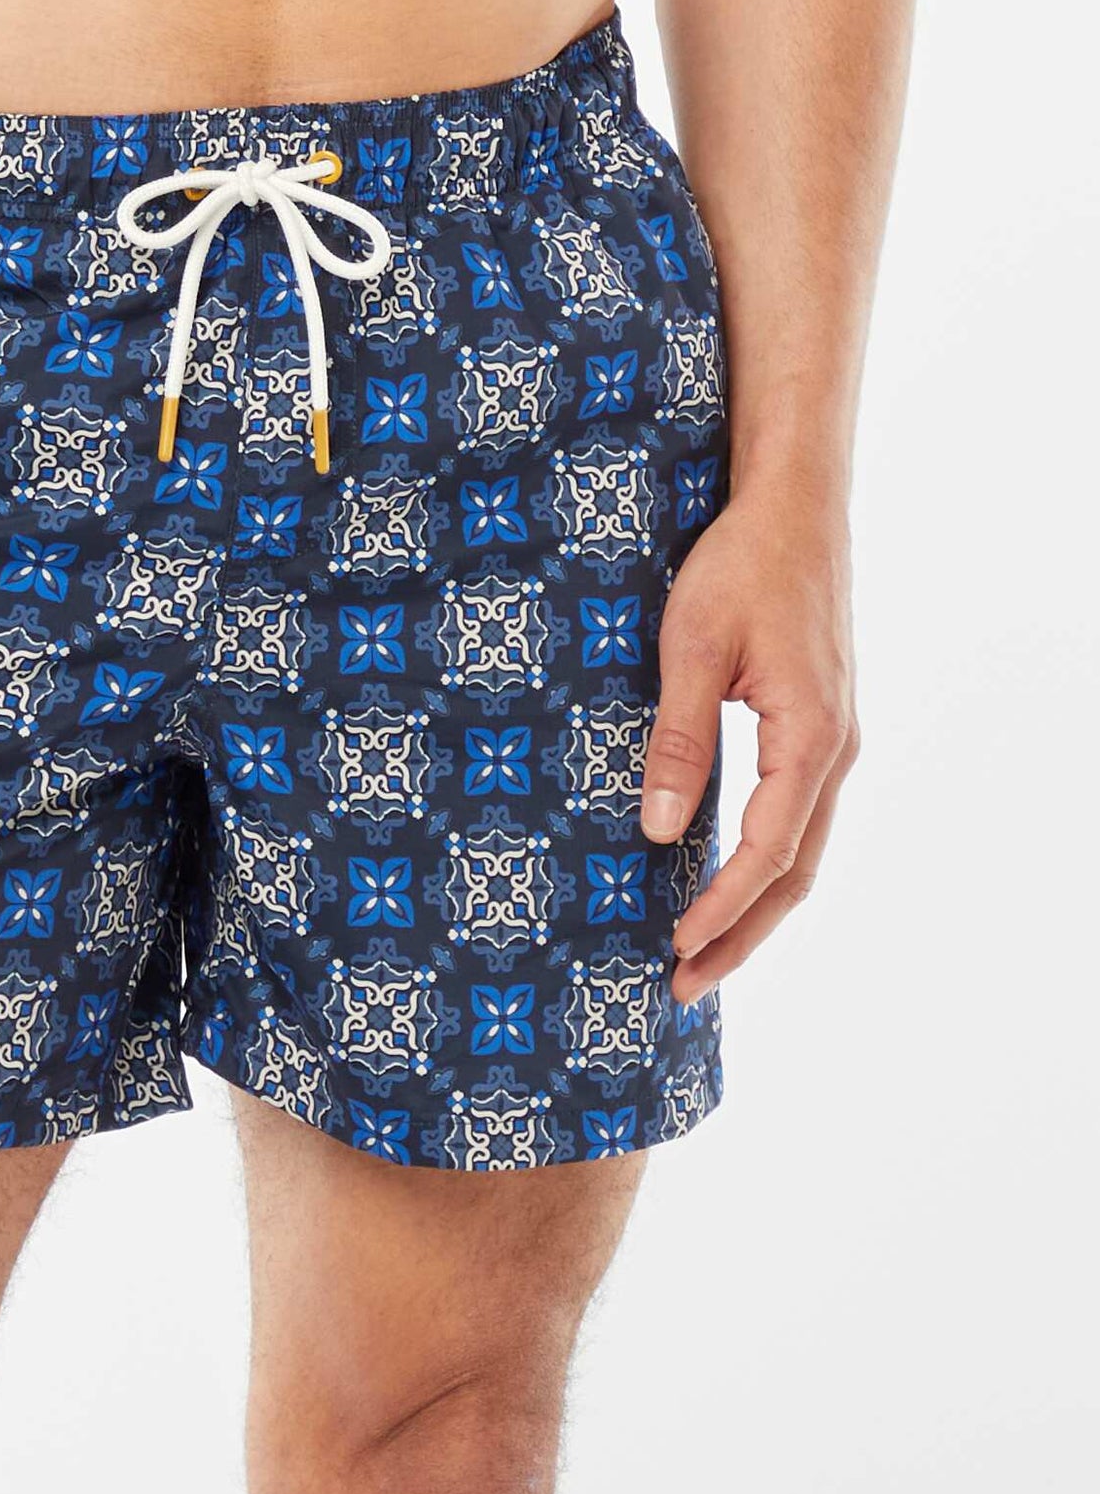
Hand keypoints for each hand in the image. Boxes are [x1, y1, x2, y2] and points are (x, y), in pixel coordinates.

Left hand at [639, 485, 860, 1003]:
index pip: (768, 853)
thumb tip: (660, 830)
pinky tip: (718, 879)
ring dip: (752, 908)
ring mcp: (831, 740)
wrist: (792, 506)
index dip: (721, 910)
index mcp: (812, 737)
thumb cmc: (738, 566)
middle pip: (796, 874)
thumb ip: (678, 740)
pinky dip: (762, 864)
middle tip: (683, 987)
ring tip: (699, 955)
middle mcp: (834, 750)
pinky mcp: (814, 726)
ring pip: (800, 850)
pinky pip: (794, 816)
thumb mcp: (692, 649)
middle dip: (740, 936)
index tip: (674, 951)